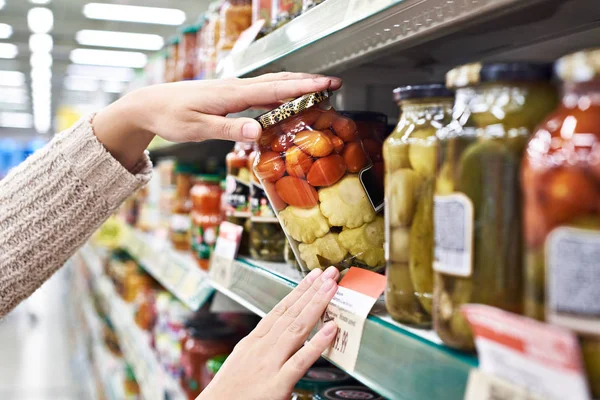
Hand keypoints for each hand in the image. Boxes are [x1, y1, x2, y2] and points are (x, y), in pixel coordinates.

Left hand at [93, 73, 341, 169]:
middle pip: (279, 81)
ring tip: (318, 87)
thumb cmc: (171, 117)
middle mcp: (236, 87)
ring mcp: (233, 88)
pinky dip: (280, 90)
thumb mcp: (198, 128)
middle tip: (334, 84)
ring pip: (271, 82)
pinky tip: (286, 96)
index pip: (275, 89)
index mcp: (232, 94)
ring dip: (296, 83)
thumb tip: (259, 131)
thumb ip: (228, 129)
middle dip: (308, 82)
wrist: (151, 104)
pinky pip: (261, 89)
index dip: (303, 87)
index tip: (326, 85)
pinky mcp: (229, 93)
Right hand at [199, 266, 339, 399]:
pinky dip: (317, 344)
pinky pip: (301, 361)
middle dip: (313, 291)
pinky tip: (331, 329)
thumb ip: (261, 344)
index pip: (280, 309)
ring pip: (297, 329)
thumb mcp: (241, 359)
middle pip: (291, 313)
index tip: (314, 277)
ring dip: (317, 306)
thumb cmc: (228, 391)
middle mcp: (262, 347)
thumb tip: (277, 330)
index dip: (299, 291)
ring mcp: (270, 364)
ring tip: (332, 289)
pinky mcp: (277, 385)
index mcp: (254, 341)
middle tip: (330, 273)